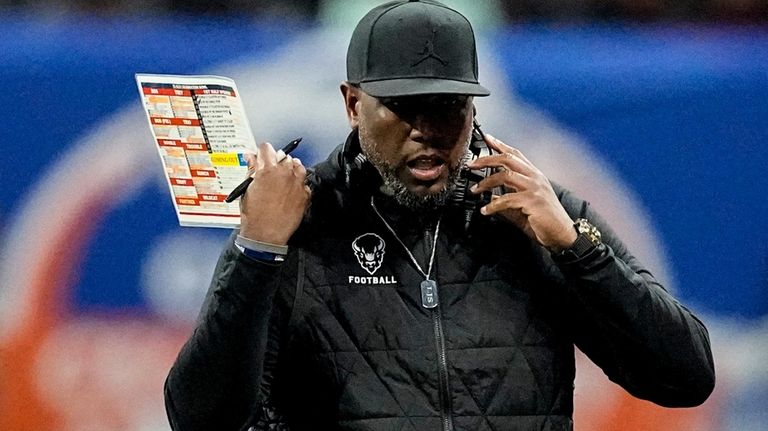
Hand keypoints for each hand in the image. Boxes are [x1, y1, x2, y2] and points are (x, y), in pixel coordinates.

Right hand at [239, 142, 310, 244]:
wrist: (265, 234)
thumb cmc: (253, 215)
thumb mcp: (246, 189)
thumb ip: (251, 170)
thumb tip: (251, 158)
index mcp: (267, 170)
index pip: (266, 148)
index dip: (262, 152)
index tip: (262, 157)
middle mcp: (284, 173)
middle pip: (283, 156)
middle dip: (277, 161)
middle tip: (272, 171)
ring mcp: (297, 183)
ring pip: (298, 166)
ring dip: (291, 169)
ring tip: (284, 178)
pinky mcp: (305, 194)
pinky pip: (304, 182)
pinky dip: (298, 184)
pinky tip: (290, 191)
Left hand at [468, 133, 576, 249]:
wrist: (562, 235)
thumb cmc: (544, 221)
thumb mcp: (523, 206)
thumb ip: (507, 200)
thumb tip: (490, 198)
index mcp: (534, 175)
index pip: (516, 154)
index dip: (500, 145)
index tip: (486, 138)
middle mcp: (535, 178)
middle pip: (508, 159)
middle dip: (487, 159)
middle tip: (471, 164)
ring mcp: (535, 188)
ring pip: (505, 175)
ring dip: (486, 182)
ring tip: (475, 190)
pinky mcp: (532, 201)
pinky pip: (506, 199)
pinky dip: (493, 205)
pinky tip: (485, 210)